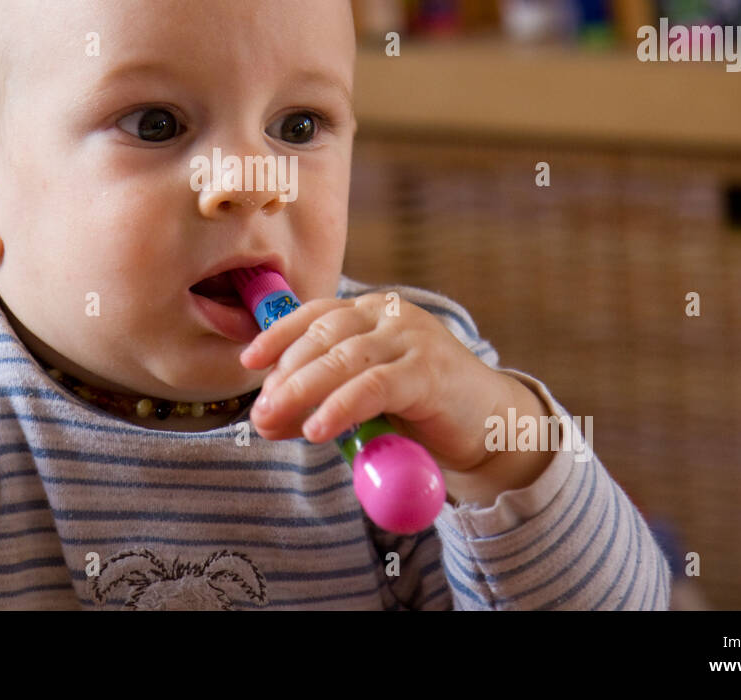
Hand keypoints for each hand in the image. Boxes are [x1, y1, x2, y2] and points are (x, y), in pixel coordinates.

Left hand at [239, 293, 530, 476]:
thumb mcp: (364, 399)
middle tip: (259, 412)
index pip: (315, 314)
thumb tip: (266, 417)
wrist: (491, 424)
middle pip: (322, 338)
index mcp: (371, 312)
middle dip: (284, 376)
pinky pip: (372, 387)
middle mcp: (388, 315)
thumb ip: (320, 400)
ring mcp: (410, 338)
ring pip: (341, 360)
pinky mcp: (427, 370)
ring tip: (273, 419)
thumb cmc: (422, 409)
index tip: (250, 362)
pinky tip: (316, 428)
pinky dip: (339, 407)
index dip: (278, 335)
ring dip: (300, 392)